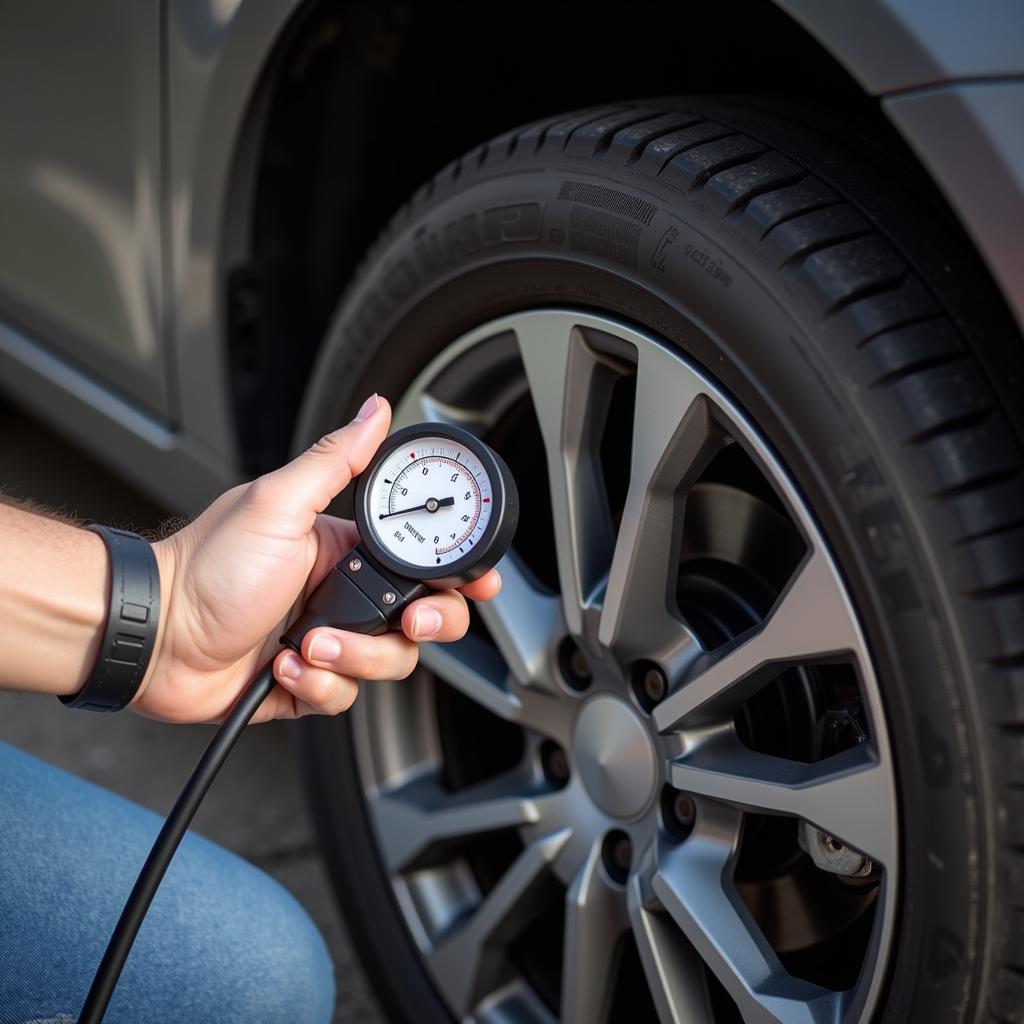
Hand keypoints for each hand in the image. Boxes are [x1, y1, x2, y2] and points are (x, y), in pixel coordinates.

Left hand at [138, 395, 500, 723]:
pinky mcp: (310, 682)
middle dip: (422, 624)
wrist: (154, 635)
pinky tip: (285, 665)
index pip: (423, 560)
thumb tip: (376, 410)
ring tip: (309, 643)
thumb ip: (335, 461)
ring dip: (353, 658)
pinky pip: (346, 695)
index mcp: (347, 549)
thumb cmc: (207, 565)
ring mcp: (329, 639)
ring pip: (389, 662)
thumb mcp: (277, 503)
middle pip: (422, 618)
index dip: (457, 574)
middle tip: (407, 620)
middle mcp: (344, 594)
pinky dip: (319, 686)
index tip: (475, 583)